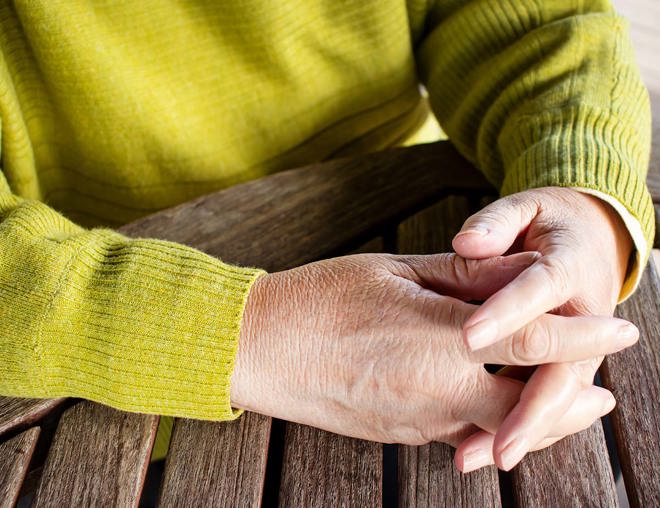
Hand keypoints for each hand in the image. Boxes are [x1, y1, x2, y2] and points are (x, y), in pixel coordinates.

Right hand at [230, 252, 635, 449]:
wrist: (257, 350)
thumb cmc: (319, 299)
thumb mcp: (394, 272)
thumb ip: (462, 278)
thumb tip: (514, 273)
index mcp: (439, 339)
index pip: (534, 339)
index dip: (584, 334)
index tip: (621, 329)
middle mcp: (437, 389)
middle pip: (529, 408)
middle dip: (573, 403)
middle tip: (604, 396)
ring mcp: (416, 421)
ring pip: (497, 429)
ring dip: (536, 419)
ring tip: (566, 408)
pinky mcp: (397, 435)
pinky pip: (458, 432)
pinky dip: (489, 424)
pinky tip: (494, 411)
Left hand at [452, 187, 634, 470]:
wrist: (587, 238)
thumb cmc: (546, 223)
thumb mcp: (525, 210)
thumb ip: (497, 224)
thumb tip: (467, 242)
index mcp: (571, 267)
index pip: (540, 291)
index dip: (507, 313)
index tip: (468, 337)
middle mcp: (582, 317)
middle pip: (562, 371)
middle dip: (529, 410)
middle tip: (494, 442)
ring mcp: (576, 347)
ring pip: (553, 395)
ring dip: (519, 428)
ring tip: (477, 456)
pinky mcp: (561, 361)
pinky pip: (541, 395)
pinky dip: (516, 421)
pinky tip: (480, 443)